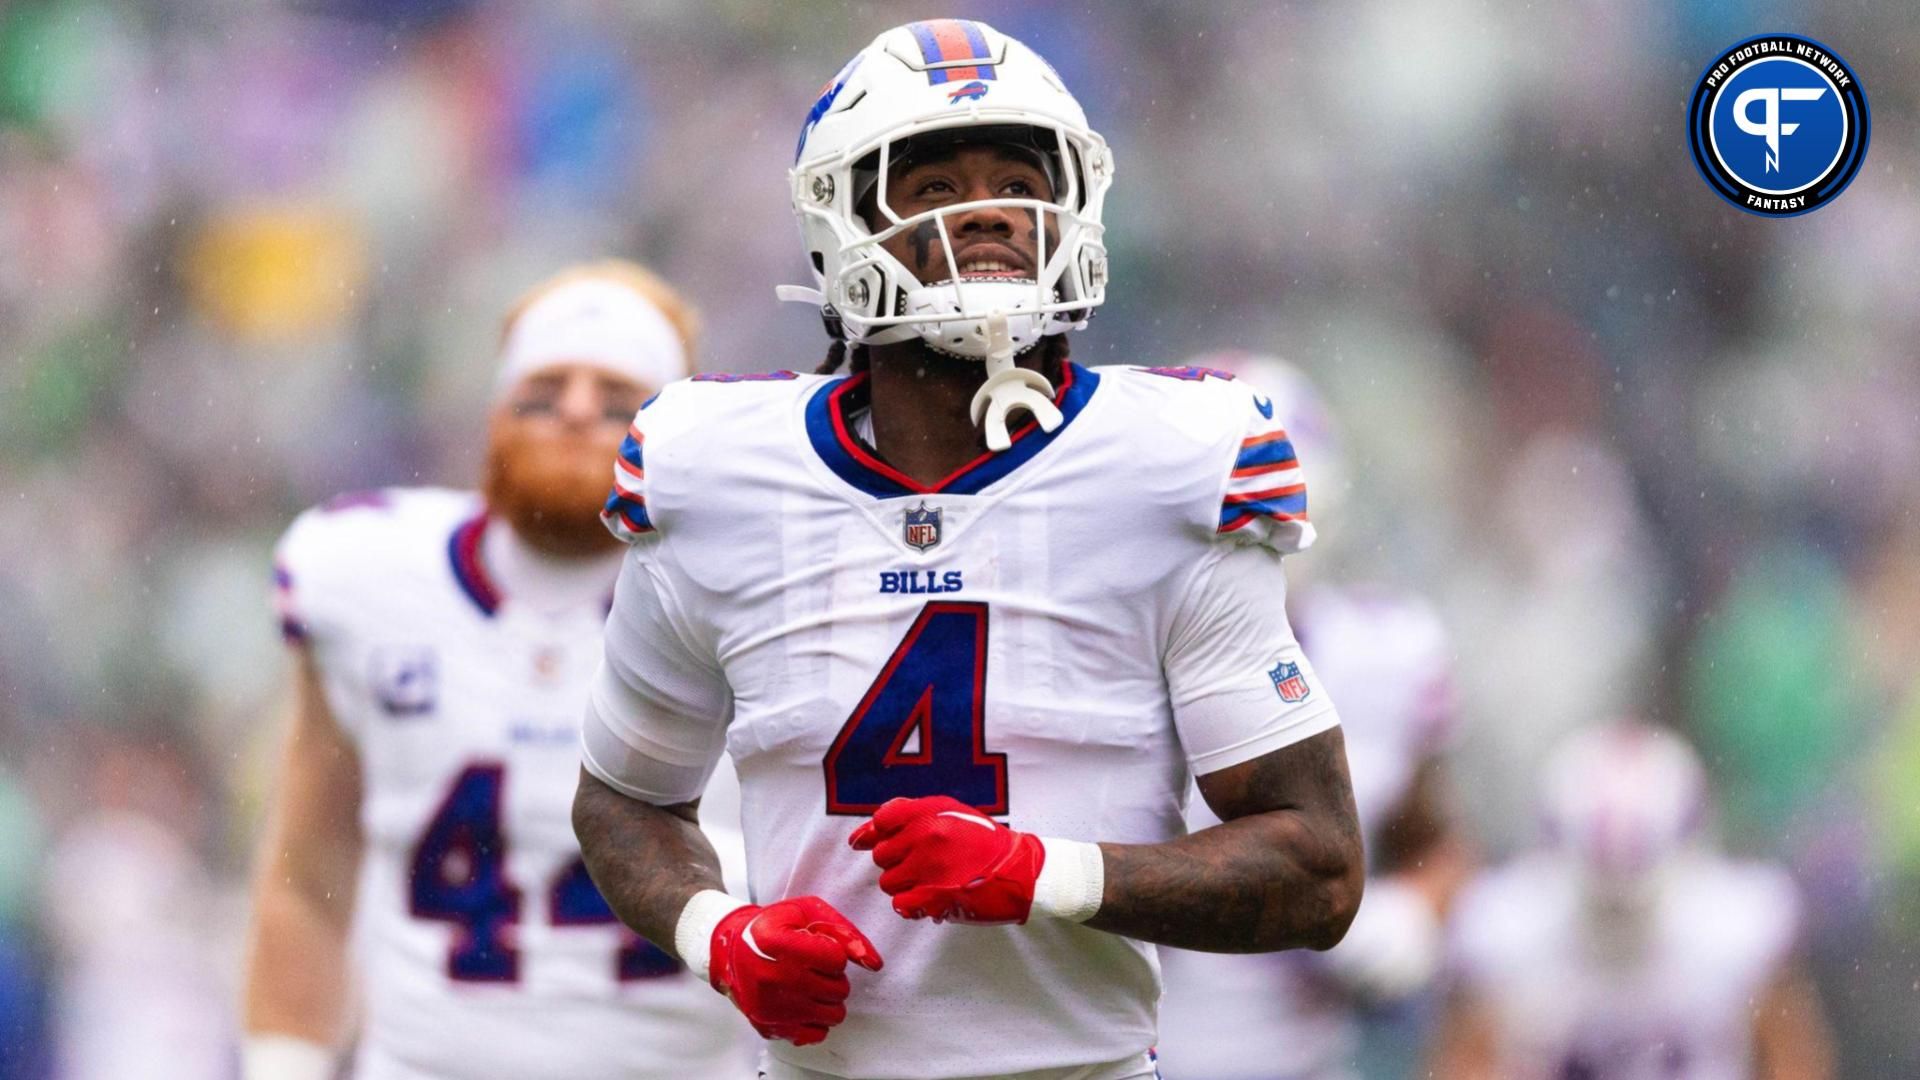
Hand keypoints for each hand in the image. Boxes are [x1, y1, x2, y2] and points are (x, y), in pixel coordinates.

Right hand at [708, 895, 882, 1045]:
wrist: (731, 950)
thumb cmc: (774, 927)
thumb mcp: (808, 913)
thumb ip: (845, 933)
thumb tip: (873, 963)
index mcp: (776, 943)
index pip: (836, 959)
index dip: (833, 952)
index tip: (816, 948)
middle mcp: (769, 977)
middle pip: (838, 989)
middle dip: (834, 977)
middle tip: (813, 967)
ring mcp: (769, 1006)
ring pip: (834, 1014)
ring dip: (829, 998)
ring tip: (810, 983)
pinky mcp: (769, 1027)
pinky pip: (816, 1033)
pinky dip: (816, 1019)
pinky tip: (803, 1002)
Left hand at [848, 795, 1044, 924]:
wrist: (1019, 870)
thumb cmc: (984, 842)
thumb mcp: (951, 813)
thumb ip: (909, 815)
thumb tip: (864, 833)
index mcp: (929, 812)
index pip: (881, 819)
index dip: (884, 834)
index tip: (898, 843)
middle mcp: (926, 835)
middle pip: (882, 855)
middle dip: (898, 862)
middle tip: (923, 864)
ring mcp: (928, 867)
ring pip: (888, 881)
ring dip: (905, 885)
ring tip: (929, 882)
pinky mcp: (933, 896)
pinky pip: (899, 903)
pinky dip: (912, 905)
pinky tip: (929, 898)